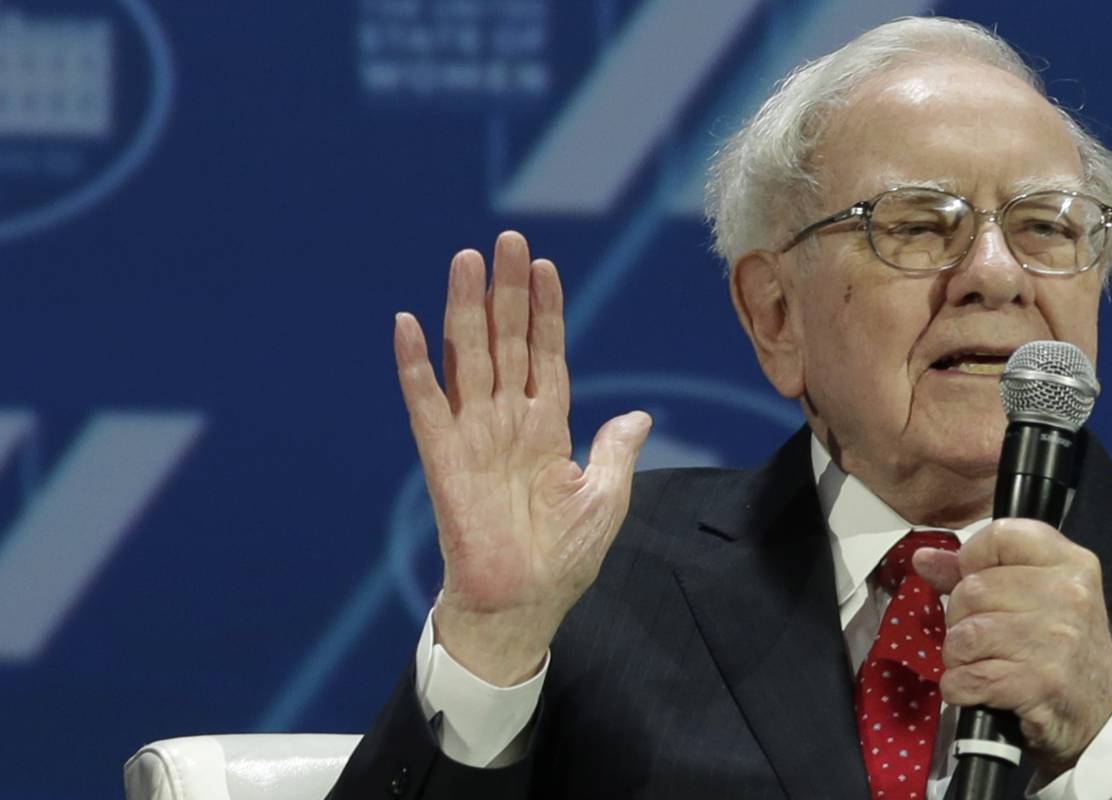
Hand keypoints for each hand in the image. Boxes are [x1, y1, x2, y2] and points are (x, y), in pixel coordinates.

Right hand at [392, 231, 651, 684]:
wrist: (525, 605)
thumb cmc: (563, 558)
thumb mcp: (606, 497)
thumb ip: (616, 451)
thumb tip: (640, 416)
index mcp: (547, 427)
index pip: (546, 355)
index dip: (546, 311)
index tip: (547, 266)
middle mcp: (508, 421)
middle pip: (507, 342)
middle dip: (509, 291)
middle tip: (509, 239)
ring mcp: (474, 436)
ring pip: (470, 358)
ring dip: (467, 309)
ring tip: (468, 260)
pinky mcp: (444, 460)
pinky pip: (426, 405)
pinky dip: (416, 366)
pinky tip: (408, 324)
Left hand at [914, 519, 1111, 776]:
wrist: (1099, 713)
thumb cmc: (1061, 649)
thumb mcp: (1037, 598)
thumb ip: (978, 572)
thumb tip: (923, 558)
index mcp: (1071, 563)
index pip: (1000, 535)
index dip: (973, 559)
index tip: (978, 582)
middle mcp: (1069, 595)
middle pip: (972, 589)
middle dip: (961, 618)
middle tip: (983, 638)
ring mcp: (1055, 639)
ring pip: (963, 635)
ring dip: (958, 656)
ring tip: (981, 663)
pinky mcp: (1038, 683)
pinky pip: (965, 677)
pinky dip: (960, 688)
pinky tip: (981, 689)